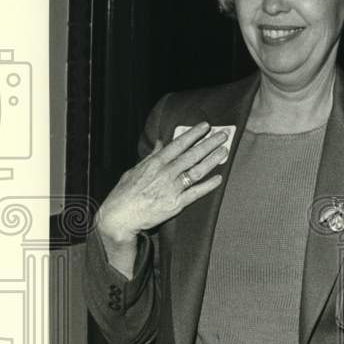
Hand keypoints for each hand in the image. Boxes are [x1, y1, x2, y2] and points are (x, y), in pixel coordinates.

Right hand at [96, 122, 227, 245]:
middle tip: (222, 135)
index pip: (178, 144)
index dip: (193, 134)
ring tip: (223, 151)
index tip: (205, 126)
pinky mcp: (176, 204)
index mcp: (155, 163)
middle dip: (209, 143)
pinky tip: (219, 178)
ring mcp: (172, 188)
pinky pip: (196, 193)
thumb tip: (160, 142)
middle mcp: (165, 173)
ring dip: (212, 160)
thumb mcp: (135, 170)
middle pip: (192, 155)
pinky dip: (208, 185)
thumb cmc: (124, 193)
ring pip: (197, 171)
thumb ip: (151, 156)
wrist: (119, 217)